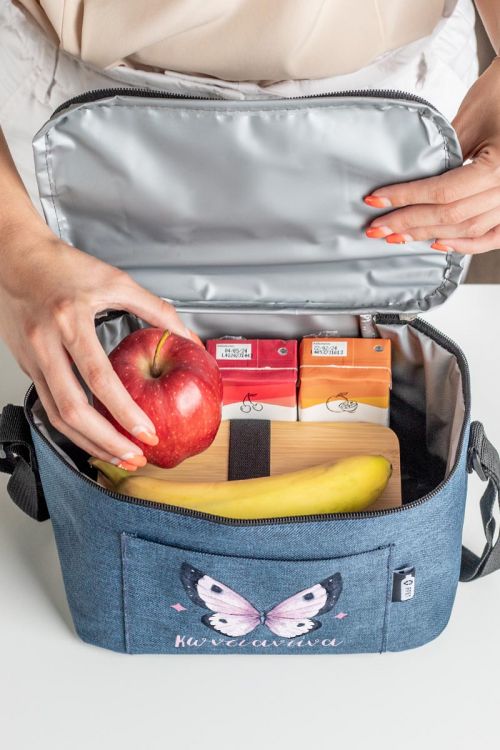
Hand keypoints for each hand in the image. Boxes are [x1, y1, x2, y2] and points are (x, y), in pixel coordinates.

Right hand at [0, 226, 195, 468]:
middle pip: (73, 410)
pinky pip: (48, 405)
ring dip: (88, 442)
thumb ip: (155, 309)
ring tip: (116, 455)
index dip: (124, 411)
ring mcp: (32, 358)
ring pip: (56, 416)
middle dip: (106, 441)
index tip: (146, 431)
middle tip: (133, 455)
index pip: (99, 379)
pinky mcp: (26, 365)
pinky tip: (92, 434)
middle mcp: (46, 344)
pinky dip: (72, 426)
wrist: (16, 257)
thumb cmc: (63, 266)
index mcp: (70, 321)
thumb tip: (186, 336)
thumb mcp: (115, 282)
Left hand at [363, 57, 499, 254]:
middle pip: (451, 215)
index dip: (406, 198)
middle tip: (377, 227)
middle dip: (409, 222)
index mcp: (498, 165)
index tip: (376, 199)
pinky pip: (492, 236)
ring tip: (398, 236)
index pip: (443, 191)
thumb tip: (412, 176)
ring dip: (429, 234)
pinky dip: (466, 245)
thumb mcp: (470, 117)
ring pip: (467, 228)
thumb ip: (444, 151)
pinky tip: (438, 244)